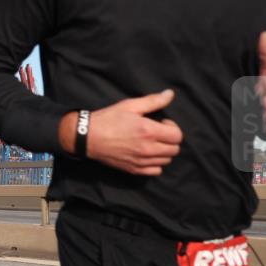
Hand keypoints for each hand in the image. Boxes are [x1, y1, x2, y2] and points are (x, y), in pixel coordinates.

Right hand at [60, 89, 182, 175]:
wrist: (88, 137)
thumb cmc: (108, 119)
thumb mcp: (130, 105)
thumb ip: (153, 101)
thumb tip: (170, 94)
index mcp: (149, 131)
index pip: (177, 136)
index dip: (172, 127)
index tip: (161, 123)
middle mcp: (148, 149)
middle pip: (174, 150)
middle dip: (170, 140)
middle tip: (158, 133)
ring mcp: (141, 161)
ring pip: (166, 160)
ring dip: (163, 151)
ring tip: (152, 143)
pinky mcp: (133, 169)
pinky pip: (156, 171)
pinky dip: (155, 164)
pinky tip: (147, 155)